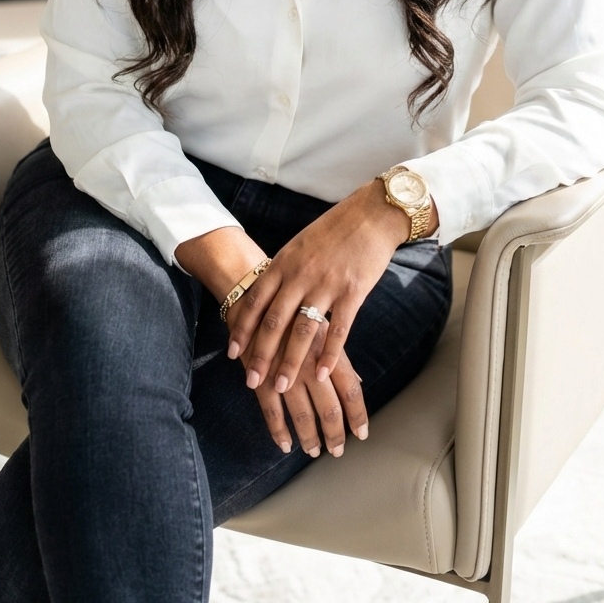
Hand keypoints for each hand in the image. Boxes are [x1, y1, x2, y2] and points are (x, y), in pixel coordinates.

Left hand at [226, 179, 437, 393]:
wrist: (371, 215)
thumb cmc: (334, 230)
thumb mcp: (299, 245)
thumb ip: (283, 271)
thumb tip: (264, 296)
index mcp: (284, 262)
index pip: (255, 301)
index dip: (242, 329)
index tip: (232, 353)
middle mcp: (301, 275)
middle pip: (274, 321)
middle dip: (260, 355)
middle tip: (250, 381)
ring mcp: (327, 284)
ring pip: (302, 331)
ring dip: (290, 362)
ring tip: (281, 387)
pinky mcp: (353, 291)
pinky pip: (338, 329)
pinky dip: (329, 354)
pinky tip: (321, 374)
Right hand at [241, 315, 366, 456]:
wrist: (255, 295)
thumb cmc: (293, 312)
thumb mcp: (321, 328)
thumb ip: (337, 357)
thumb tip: (357, 383)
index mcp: (328, 349)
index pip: (351, 390)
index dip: (358, 415)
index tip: (362, 434)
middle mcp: (310, 363)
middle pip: (329, 407)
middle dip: (334, 433)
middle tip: (337, 450)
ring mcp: (285, 371)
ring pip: (301, 414)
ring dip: (308, 437)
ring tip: (313, 450)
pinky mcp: (261, 375)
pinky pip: (271, 410)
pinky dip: (278, 430)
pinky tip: (285, 444)